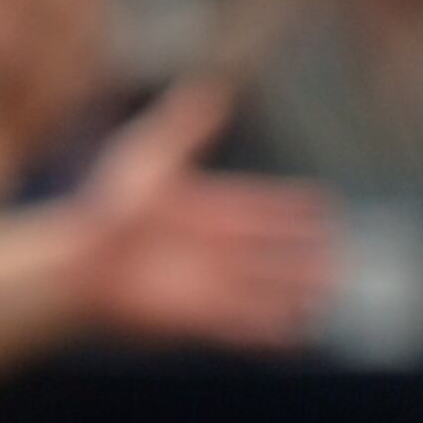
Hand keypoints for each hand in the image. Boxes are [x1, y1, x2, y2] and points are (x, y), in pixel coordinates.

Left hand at [65, 82, 335, 350]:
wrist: (80, 263)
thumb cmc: (107, 206)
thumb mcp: (149, 155)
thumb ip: (184, 125)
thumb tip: (214, 88)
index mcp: (207, 210)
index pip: (261, 209)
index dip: (292, 209)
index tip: (324, 205)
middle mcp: (214, 250)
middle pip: (271, 254)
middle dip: (306, 256)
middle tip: (342, 254)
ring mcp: (209, 286)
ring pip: (267, 292)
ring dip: (298, 294)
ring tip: (332, 295)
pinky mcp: (200, 320)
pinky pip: (246, 329)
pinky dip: (274, 333)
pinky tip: (300, 335)